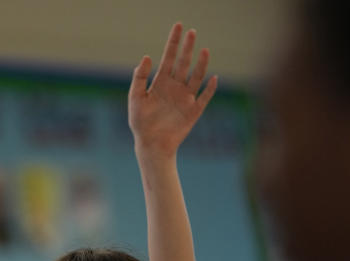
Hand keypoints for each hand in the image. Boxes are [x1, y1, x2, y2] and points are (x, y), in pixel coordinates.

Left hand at [129, 23, 217, 158]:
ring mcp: (185, 98)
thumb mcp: (136, 98)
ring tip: (204, 50)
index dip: (173, 42)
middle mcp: (175, 87)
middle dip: (187, 48)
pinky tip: (213, 78)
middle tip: (192, 32)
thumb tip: (147, 57)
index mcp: (161, 82)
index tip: (179, 26)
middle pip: (183, 63)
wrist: (151, 145)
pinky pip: (204, 97)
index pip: (168, 57)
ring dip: (201, 64)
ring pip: (196, 77)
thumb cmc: (140, 123)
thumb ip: (139, 78)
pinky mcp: (193, 111)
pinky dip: (209, 89)